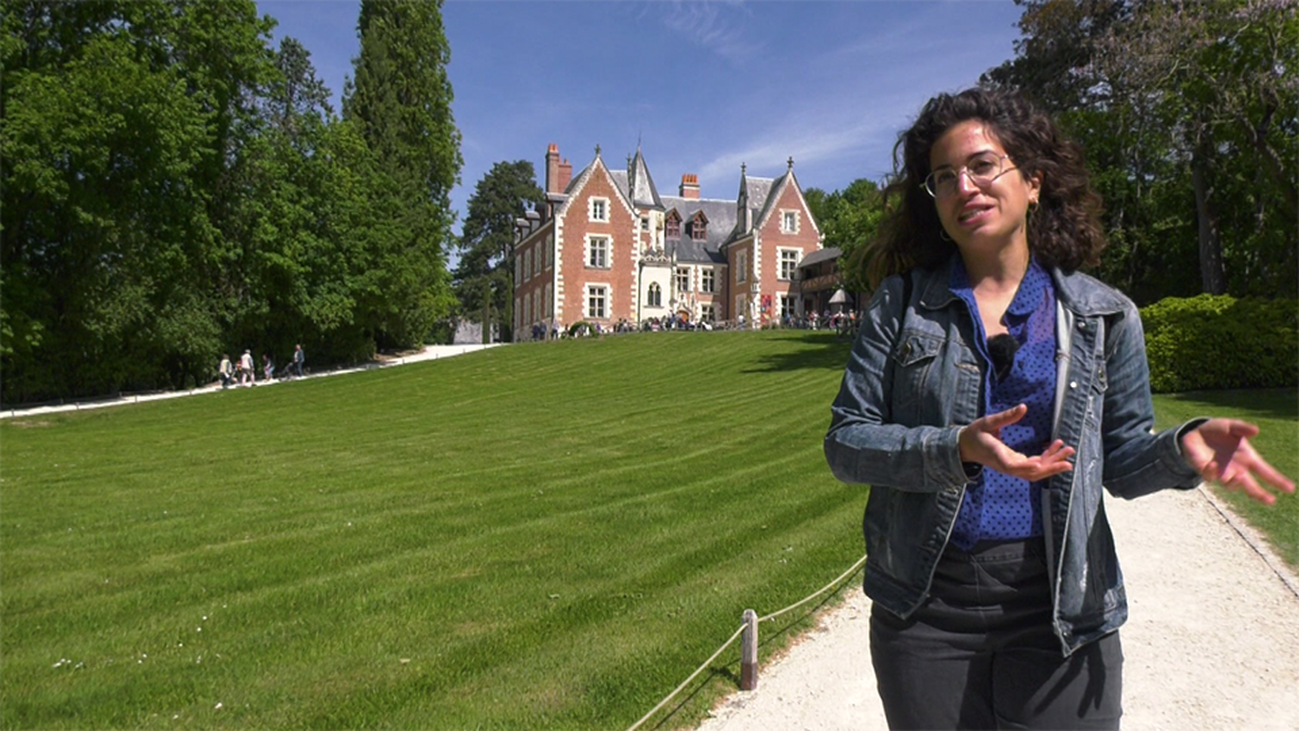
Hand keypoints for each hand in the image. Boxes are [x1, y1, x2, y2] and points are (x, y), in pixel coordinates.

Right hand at [958, 404, 1075, 480]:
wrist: (966, 447)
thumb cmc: (976, 434)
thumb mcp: (987, 422)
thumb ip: (1006, 417)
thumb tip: (1023, 407)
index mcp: (997, 455)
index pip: (1012, 465)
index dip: (1025, 466)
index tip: (1038, 463)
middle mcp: (1006, 465)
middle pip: (1031, 472)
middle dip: (1051, 467)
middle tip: (1068, 460)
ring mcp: (1012, 466)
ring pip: (1035, 471)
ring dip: (1053, 464)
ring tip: (1068, 453)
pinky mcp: (1016, 464)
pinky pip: (1034, 466)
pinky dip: (1047, 459)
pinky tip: (1056, 449)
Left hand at [1181, 418, 1294, 504]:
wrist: (1195, 433)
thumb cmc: (1218, 431)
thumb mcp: (1231, 426)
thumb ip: (1242, 428)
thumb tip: (1256, 430)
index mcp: (1247, 459)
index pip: (1265, 472)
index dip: (1277, 481)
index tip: (1290, 488)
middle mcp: (1236, 469)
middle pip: (1250, 486)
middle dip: (1260, 494)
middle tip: (1270, 500)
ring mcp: (1221, 472)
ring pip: (1230, 485)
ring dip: (1235, 483)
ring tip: (1239, 477)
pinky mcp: (1205, 470)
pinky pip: (1210, 475)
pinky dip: (1212, 472)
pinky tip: (1213, 464)